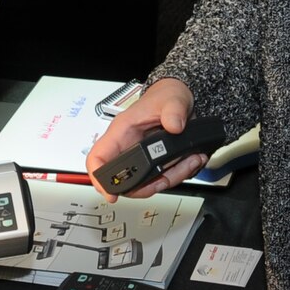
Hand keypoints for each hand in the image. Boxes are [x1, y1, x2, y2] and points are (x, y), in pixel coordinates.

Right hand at [84, 80, 201, 198]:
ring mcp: (140, 156)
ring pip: (148, 182)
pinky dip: (179, 173)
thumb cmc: (166, 95)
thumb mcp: (172, 99)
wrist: (177, 97)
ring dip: (171, 177)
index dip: (100, 178)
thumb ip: (173, 111)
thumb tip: (174, 125)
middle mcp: (127, 146)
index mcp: (121, 131)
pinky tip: (191, 161)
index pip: (98, 157)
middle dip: (149, 185)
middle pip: (125, 180)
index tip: (110, 194)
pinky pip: (163, 176)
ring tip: (190, 162)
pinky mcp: (154, 161)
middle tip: (168, 177)